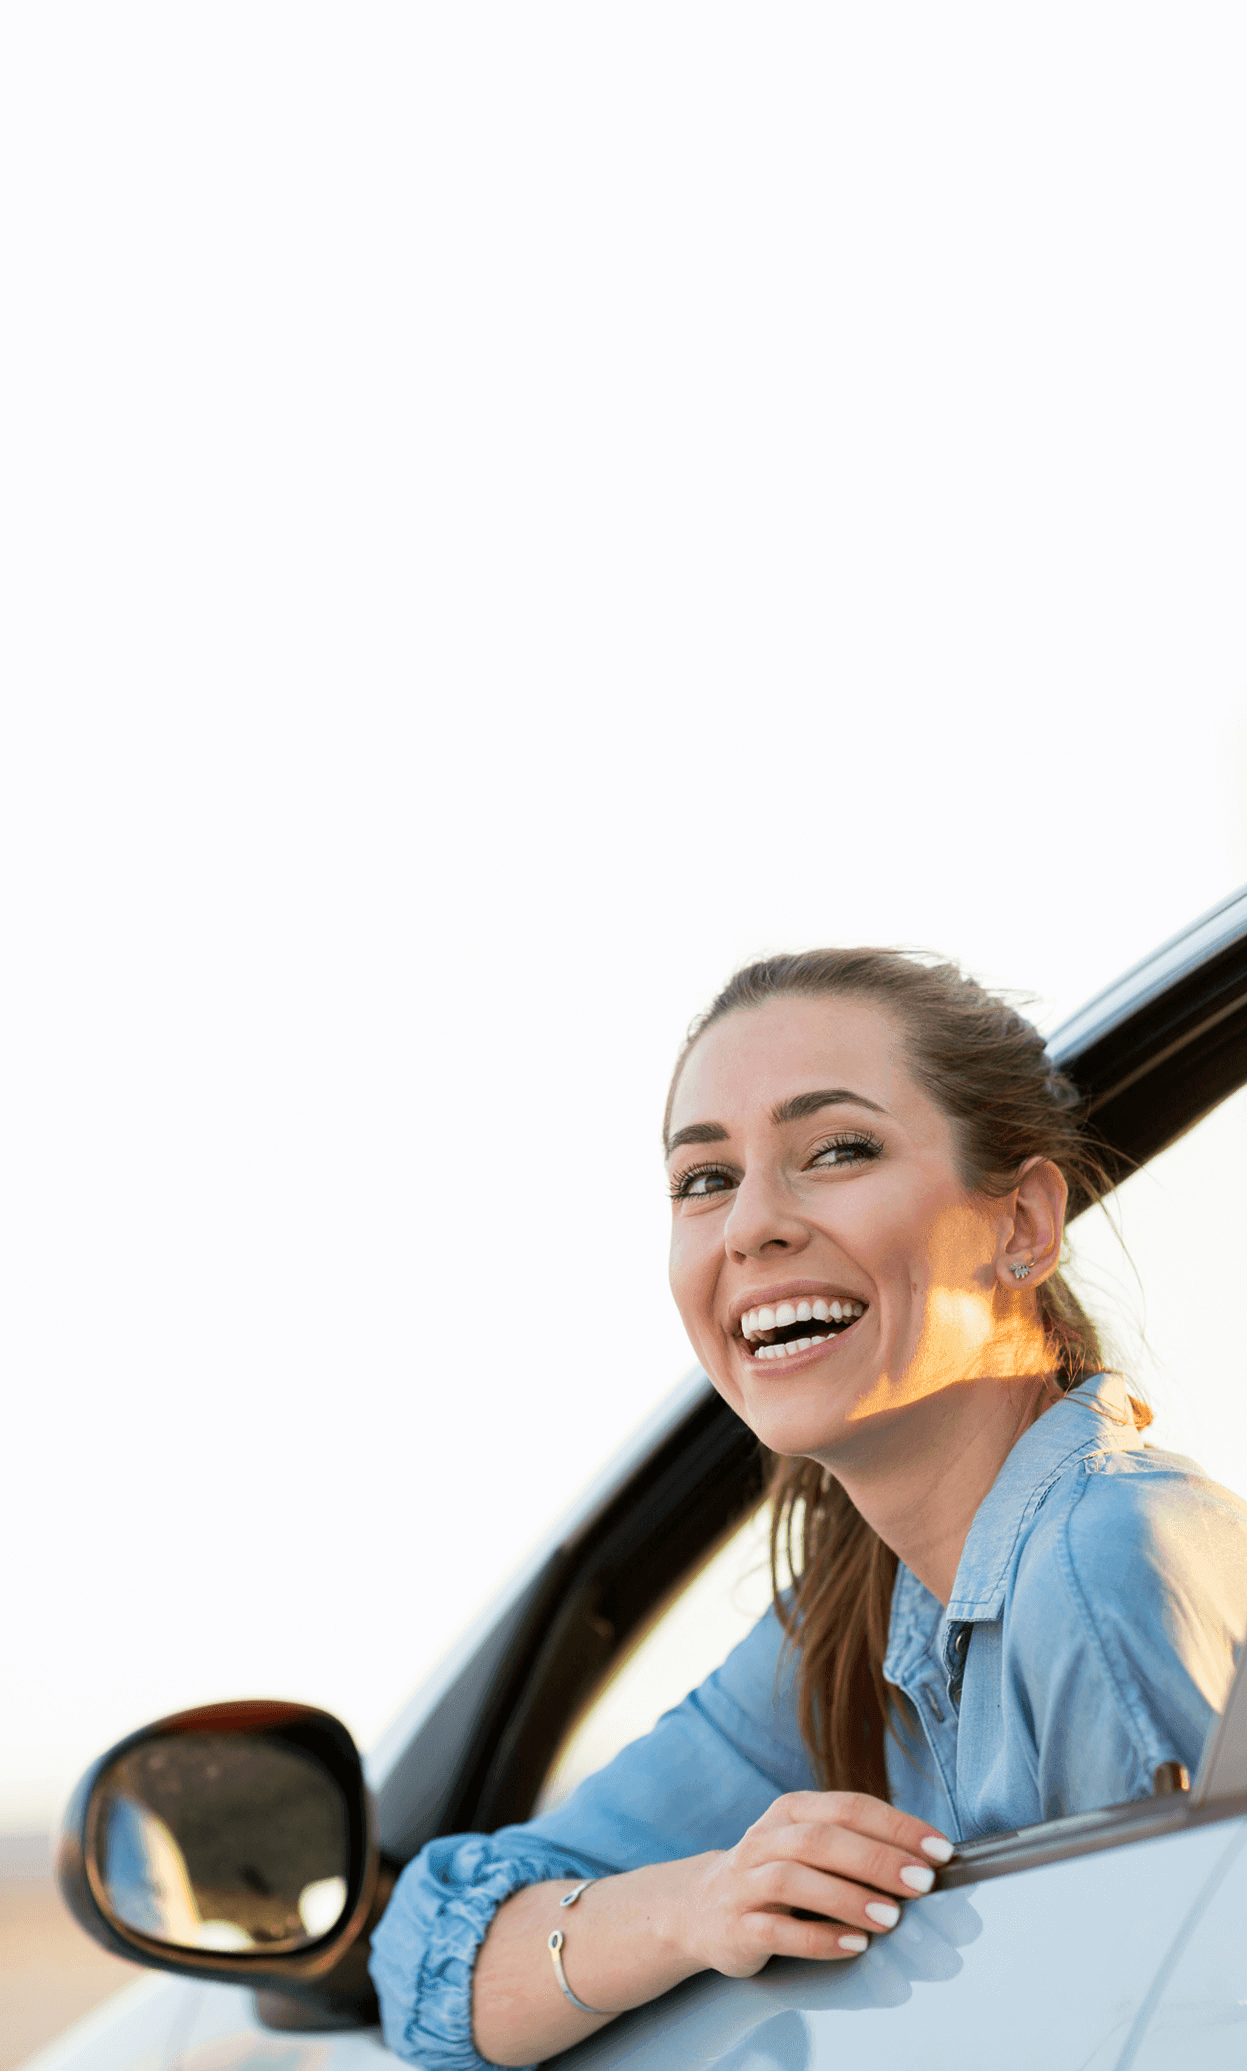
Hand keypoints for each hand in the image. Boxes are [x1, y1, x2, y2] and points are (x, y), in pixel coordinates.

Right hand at [681, 1791, 952, 1974]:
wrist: (701, 1908)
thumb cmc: (776, 1876)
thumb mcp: (809, 1848)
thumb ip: (856, 1847)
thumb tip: (926, 1861)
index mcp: (791, 1811)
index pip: (849, 1807)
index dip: (896, 1826)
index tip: (940, 1851)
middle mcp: (765, 1839)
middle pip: (821, 1840)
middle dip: (876, 1860)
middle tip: (922, 1883)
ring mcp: (745, 1882)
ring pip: (794, 1880)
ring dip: (847, 1897)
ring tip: (891, 1918)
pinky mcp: (735, 1926)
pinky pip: (776, 1931)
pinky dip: (818, 1937)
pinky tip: (854, 1945)